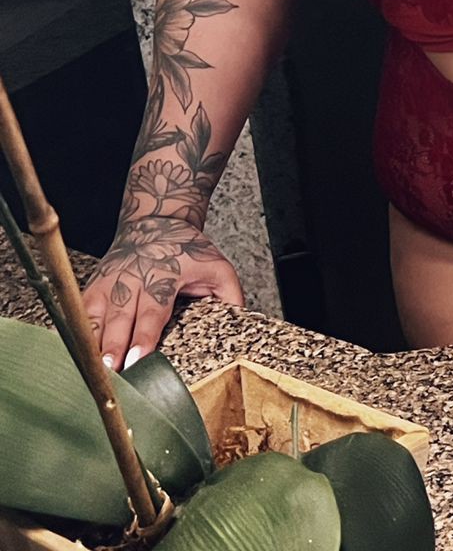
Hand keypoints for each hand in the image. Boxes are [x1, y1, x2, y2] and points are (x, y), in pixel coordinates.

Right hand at [82, 216, 243, 370]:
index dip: (143, 338)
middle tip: (108, 374)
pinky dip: (74, 333)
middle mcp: (132, 282)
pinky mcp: (94, 286)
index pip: (152, 313)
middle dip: (112, 348)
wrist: (154, 219)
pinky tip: (71, 353)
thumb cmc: (185, 248)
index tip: (136, 360)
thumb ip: (230, 292)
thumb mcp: (216, 264)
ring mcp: (110, 283)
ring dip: (90, 344)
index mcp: (162, 278)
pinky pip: (79, 312)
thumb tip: (240, 317)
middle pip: (120, 320)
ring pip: (94, 317)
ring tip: (86, 371)